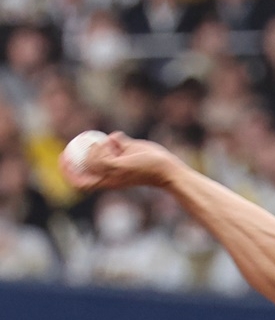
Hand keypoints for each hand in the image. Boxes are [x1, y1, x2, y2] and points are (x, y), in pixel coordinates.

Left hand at [59, 132, 178, 192]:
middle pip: (86, 163)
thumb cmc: (144, 170)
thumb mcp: (121, 166)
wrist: (164, 167)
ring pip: (99, 149)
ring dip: (101, 143)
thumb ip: (104, 161)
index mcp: (106, 180)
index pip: (80, 181)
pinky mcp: (124, 150)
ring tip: (113, 143)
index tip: (64, 158)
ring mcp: (116, 160)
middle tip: (81, 143)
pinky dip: (113, 138)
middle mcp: (109, 171)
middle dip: (82, 152)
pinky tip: (118, 138)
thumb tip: (91, 152)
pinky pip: (112, 141)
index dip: (68, 171)